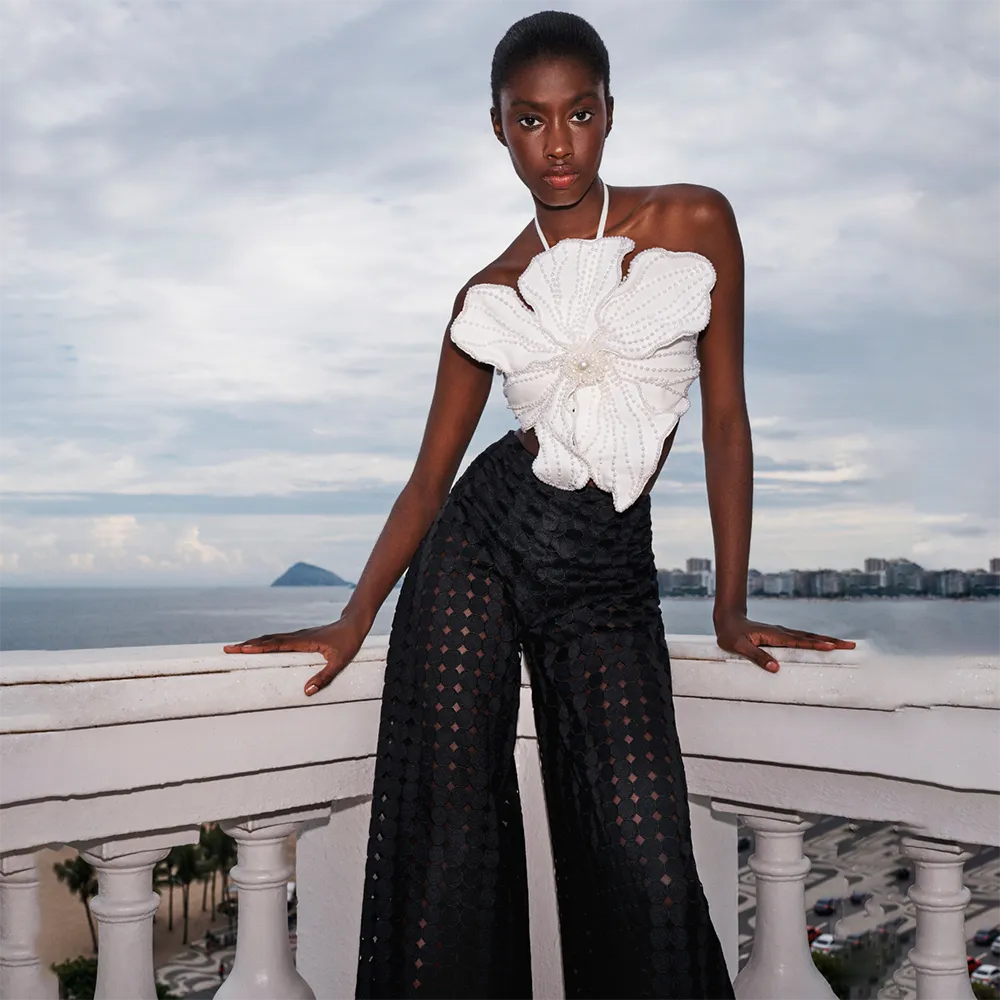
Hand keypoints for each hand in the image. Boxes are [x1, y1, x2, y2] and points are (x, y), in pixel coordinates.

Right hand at [223, 615, 366, 695]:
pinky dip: (264, 643)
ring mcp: (297, 635)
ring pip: (270, 639)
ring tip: (236, 648)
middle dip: (247, 645)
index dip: (258, 648)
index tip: (242, 650)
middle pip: (267, 640)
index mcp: (303, 641)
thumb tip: (307, 692)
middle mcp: (297, 636)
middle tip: (227, 649)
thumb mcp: (339, 662)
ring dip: (253, 643)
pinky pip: (277, 639)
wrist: (354, 624)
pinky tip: (258, 646)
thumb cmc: (348, 642)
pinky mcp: (300, 636)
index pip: (276, 645)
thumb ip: (324, 678)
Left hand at [714, 611, 855, 672]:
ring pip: (808, 636)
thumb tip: (776, 668)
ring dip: (826, 639)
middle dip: (831, 641)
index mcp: (775, 636)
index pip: (800, 642)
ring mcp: (782, 633)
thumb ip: (757, 656)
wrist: (727, 619)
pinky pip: (801, 638)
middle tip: (850, 645)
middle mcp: (782, 632)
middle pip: (810, 637)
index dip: (817, 645)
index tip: (833, 647)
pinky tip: (821, 644)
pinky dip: (815, 640)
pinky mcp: (780, 635)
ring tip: (843, 644)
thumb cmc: (731, 634)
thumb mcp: (739, 647)